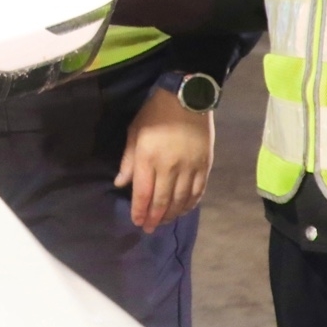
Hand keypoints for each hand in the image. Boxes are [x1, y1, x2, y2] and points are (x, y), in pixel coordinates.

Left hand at [113, 85, 214, 232]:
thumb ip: (128, 160)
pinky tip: (183, 210)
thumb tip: (121, 183)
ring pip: (181, 200)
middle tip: (149, 228)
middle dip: (154, 217)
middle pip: (162, 200)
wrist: (187, 98)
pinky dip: (190, 204)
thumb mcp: (135, 132)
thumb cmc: (156, 113)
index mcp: (149, 157)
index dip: (140, 211)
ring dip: (171, 214)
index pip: (143, 193)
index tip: (138, 222)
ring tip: (164, 221)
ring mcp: (190, 167)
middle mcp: (170, 167)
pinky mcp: (205, 166)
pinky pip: (198, 191)